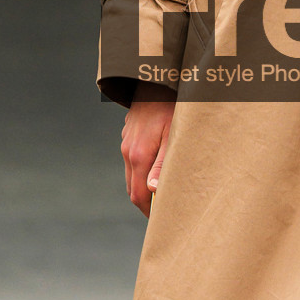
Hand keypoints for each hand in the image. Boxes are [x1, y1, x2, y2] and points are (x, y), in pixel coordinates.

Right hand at [121, 83, 175, 216]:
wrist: (156, 79)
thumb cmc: (172, 107)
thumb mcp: (174, 136)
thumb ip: (163, 165)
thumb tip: (154, 191)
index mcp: (138, 155)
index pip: (139, 196)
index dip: (150, 212)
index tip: (164, 220)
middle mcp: (128, 152)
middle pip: (133, 190)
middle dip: (146, 204)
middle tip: (165, 213)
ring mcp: (126, 143)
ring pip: (132, 176)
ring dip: (143, 188)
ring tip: (163, 195)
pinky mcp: (129, 136)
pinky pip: (132, 162)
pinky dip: (141, 173)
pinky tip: (157, 172)